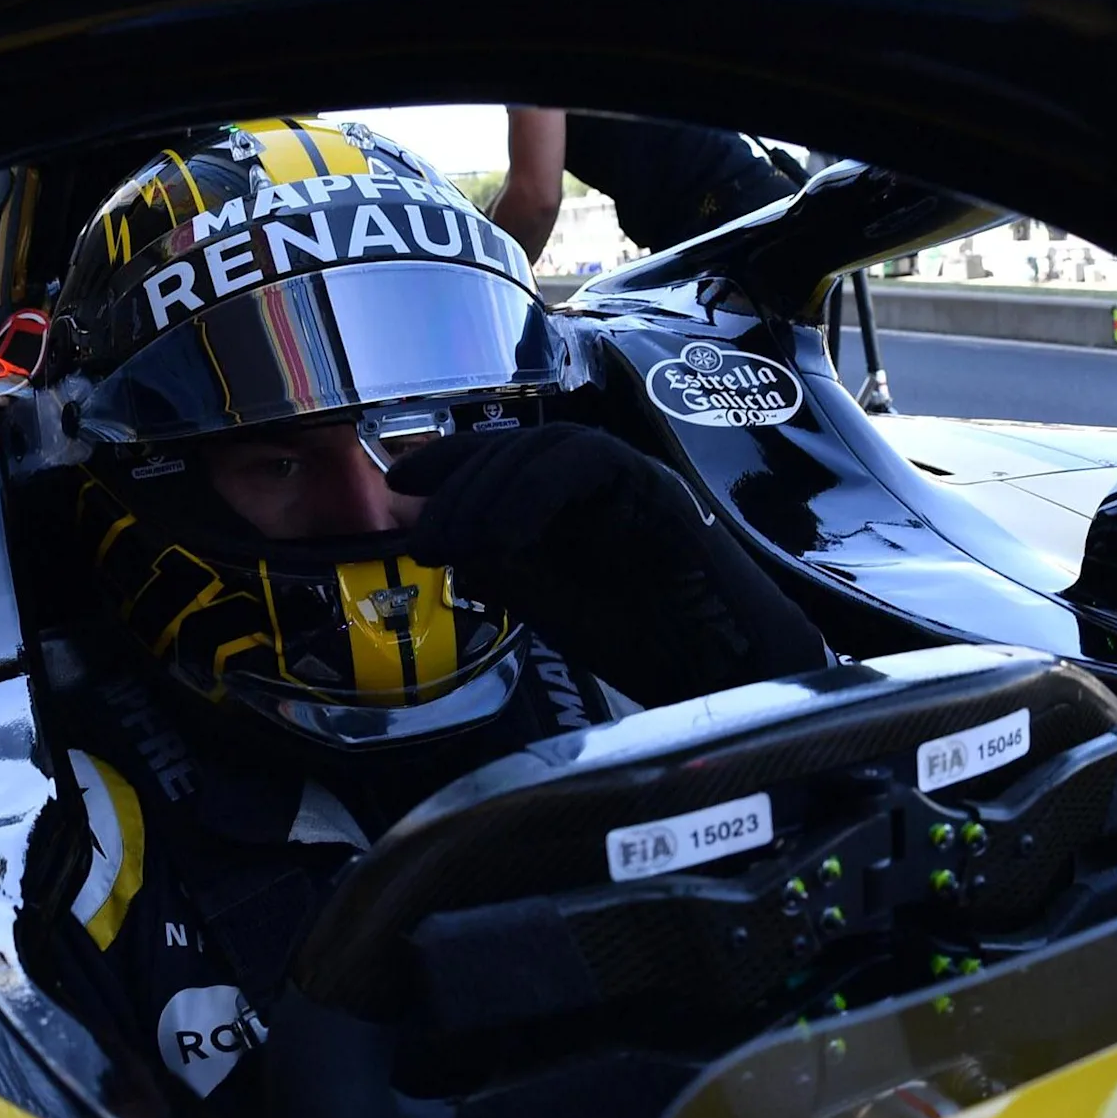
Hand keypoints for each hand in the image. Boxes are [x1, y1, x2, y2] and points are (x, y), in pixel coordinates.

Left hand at [386, 422, 825, 705]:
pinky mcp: (655, 484)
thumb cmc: (639, 642)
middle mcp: (601, 479)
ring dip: (493, 490)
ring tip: (461, 545)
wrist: (716, 672)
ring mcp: (631, 476)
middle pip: (518, 445)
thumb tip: (449, 534)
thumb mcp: (543, 601)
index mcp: (571, 501)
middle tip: (428, 541)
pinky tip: (508, 539)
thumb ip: (499, 563)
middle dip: (461, 484)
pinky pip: (587, 462)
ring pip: (550, 445)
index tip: (400, 482)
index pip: (504, 457)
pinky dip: (537, 494)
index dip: (450, 462)